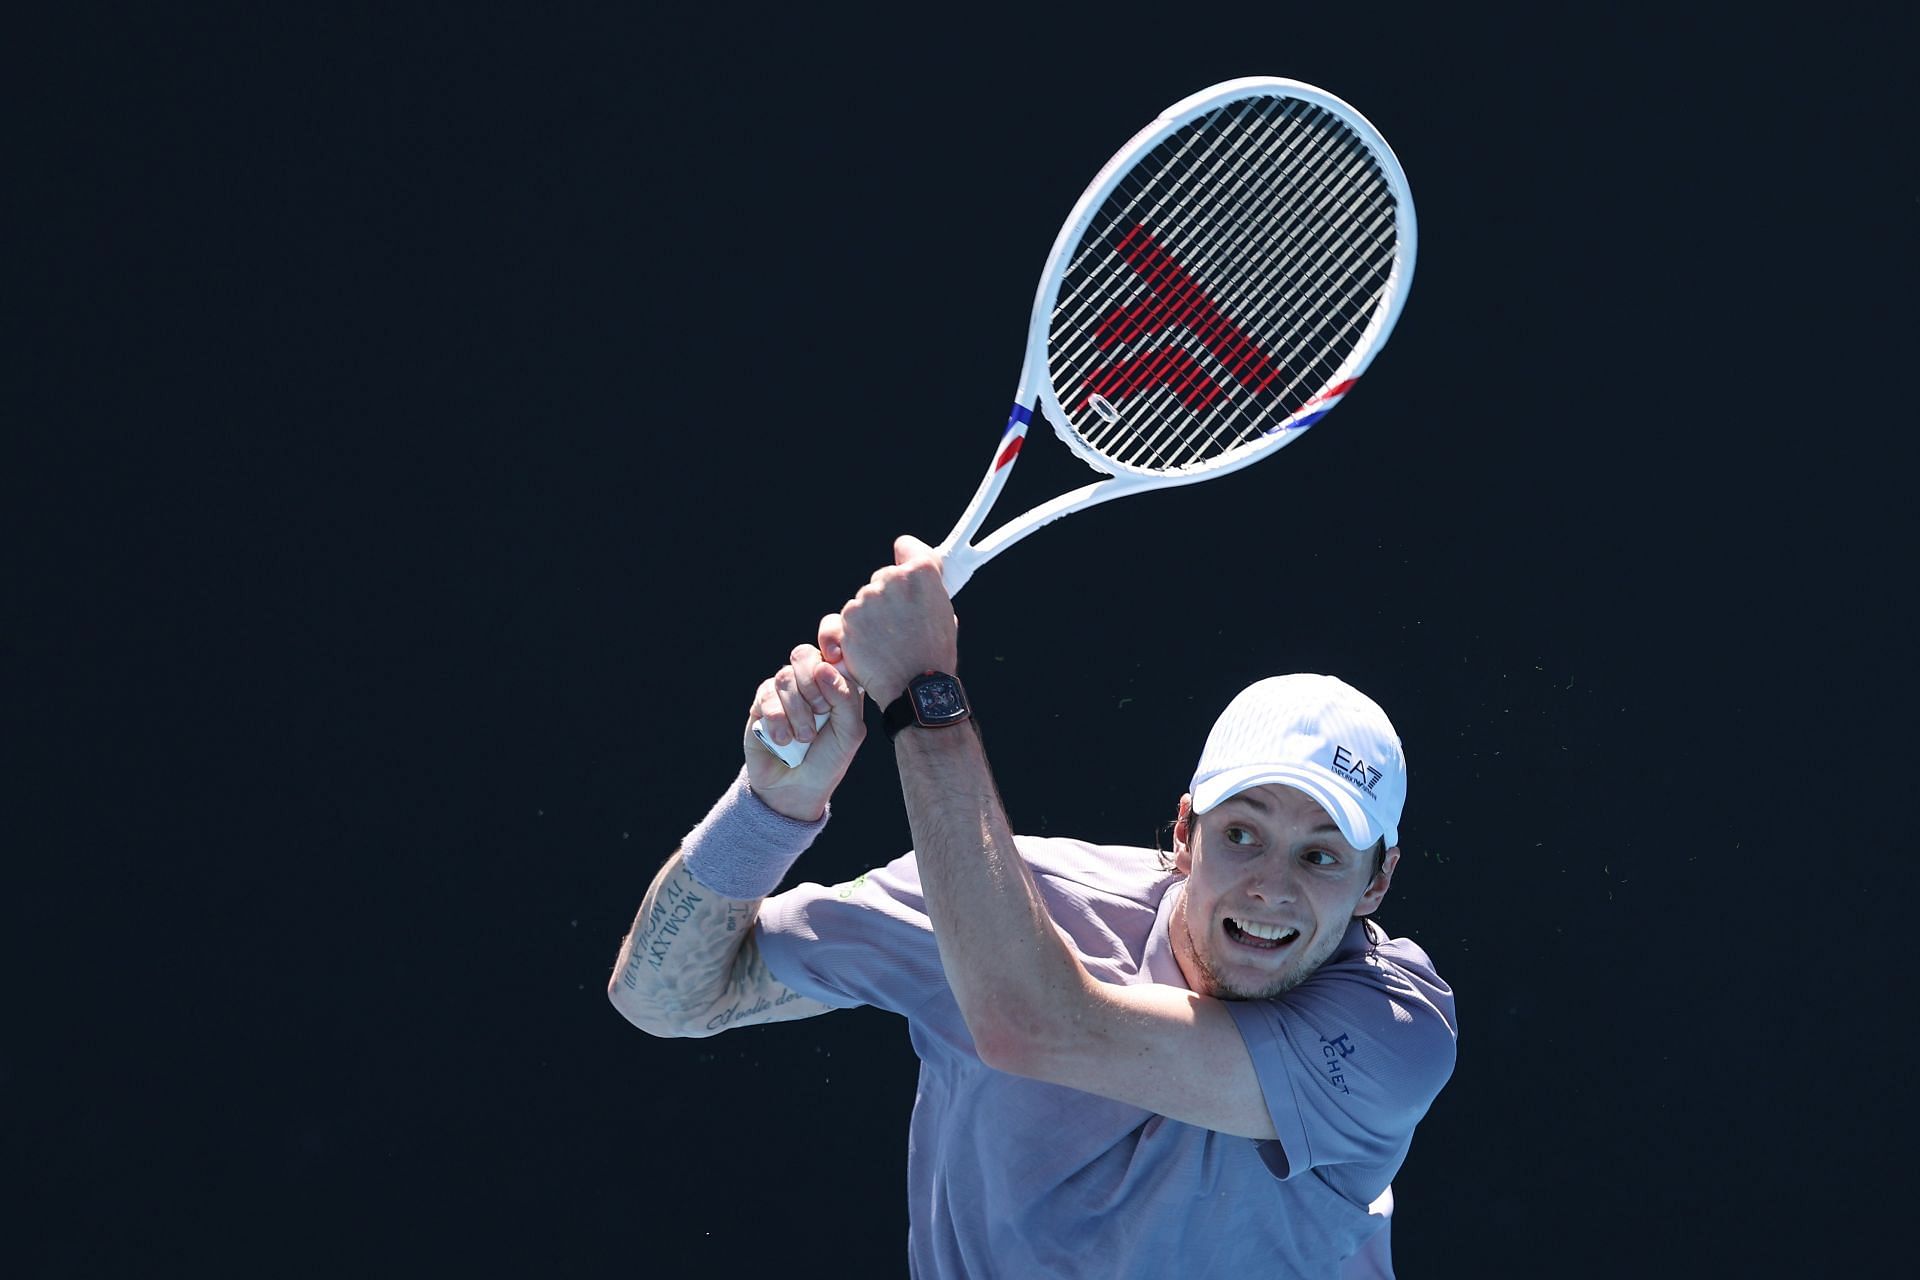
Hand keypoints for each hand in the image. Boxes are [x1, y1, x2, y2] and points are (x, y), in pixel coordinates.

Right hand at [742, 639, 864, 819]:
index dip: (832, 651)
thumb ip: (846, 698)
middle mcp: (809, 682)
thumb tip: (824, 666)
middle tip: (821, 712)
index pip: (833, 648)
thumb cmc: (828, 760)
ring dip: (796, 710)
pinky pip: (765, 695)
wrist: (795, 791)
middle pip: (803, 655)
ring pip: (784, 677)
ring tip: (803, 737)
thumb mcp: (850, 733)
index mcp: (836, 683)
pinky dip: (776, 719)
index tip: (836, 671)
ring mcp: (783, 692)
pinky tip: (783, 740)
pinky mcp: (760, 704)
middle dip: (812, 684)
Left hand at [824, 534, 958, 708]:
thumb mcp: (944, 614)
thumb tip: (917, 580)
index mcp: (922, 572)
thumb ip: (928, 590)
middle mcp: (893, 579)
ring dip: (870, 618)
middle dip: (887, 597)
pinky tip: (870, 650)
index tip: (903, 566)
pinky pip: (845, 619)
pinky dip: (853, 634)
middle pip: (882, 578)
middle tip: (900, 625)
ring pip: (863, 600)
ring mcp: (867, 598)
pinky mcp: (847, 618)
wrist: (914, 688)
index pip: (906, 547)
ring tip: (887, 643)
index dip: (905, 559)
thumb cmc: (933, 655)